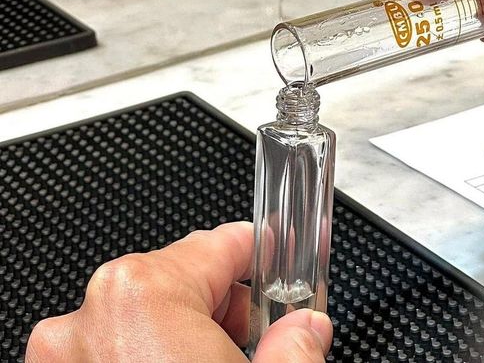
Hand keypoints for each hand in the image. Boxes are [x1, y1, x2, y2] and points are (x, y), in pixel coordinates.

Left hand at [25, 222, 332, 362]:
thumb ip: (297, 347)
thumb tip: (309, 328)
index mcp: (143, 296)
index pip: (224, 242)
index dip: (267, 248)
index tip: (287, 248)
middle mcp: (89, 315)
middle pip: (185, 276)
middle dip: (230, 301)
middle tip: (260, 335)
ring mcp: (65, 350)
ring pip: (149, 310)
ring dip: (191, 330)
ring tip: (222, 360)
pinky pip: (117, 340)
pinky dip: (152, 349)